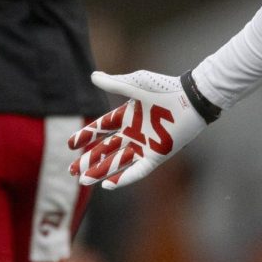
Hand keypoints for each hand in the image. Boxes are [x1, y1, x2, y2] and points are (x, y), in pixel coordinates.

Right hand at [68, 70, 210, 188]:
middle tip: (71, 170)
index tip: (70, 144)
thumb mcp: (135, 84)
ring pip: (117, 162)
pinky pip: (137, 170)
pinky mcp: (156, 155)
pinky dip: (122, 178)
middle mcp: (134, 132)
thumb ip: (114, 83)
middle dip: (88, 160)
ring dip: (100, 171)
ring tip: (83, 181)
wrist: (191, 99)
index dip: (86, 136)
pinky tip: (107, 185)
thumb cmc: (165, 88)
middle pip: (105, 149)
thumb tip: (93, 76)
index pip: (102, 128)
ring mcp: (144, 145)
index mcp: (128, 115)